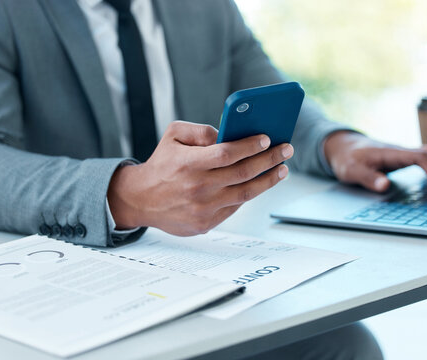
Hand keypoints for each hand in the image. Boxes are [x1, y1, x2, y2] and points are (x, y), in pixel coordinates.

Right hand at [107, 121, 292, 234]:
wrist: (140, 199)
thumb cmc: (161, 164)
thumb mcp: (173, 135)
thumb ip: (201, 130)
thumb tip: (227, 135)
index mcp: (188, 164)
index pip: (228, 153)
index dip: (250, 146)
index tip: (267, 138)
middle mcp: (197, 187)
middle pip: (243, 173)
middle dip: (269, 160)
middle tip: (286, 150)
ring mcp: (203, 208)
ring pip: (245, 194)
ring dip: (268, 180)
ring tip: (282, 169)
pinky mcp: (205, 224)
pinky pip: (234, 207)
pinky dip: (250, 194)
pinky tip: (260, 183)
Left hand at [323, 131, 426, 192]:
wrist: (343, 147)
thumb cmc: (347, 159)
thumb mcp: (351, 171)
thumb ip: (367, 178)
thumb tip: (384, 185)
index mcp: (390, 152)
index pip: (418, 157)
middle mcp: (399, 151)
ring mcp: (401, 154)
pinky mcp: (401, 159)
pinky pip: (424, 161)